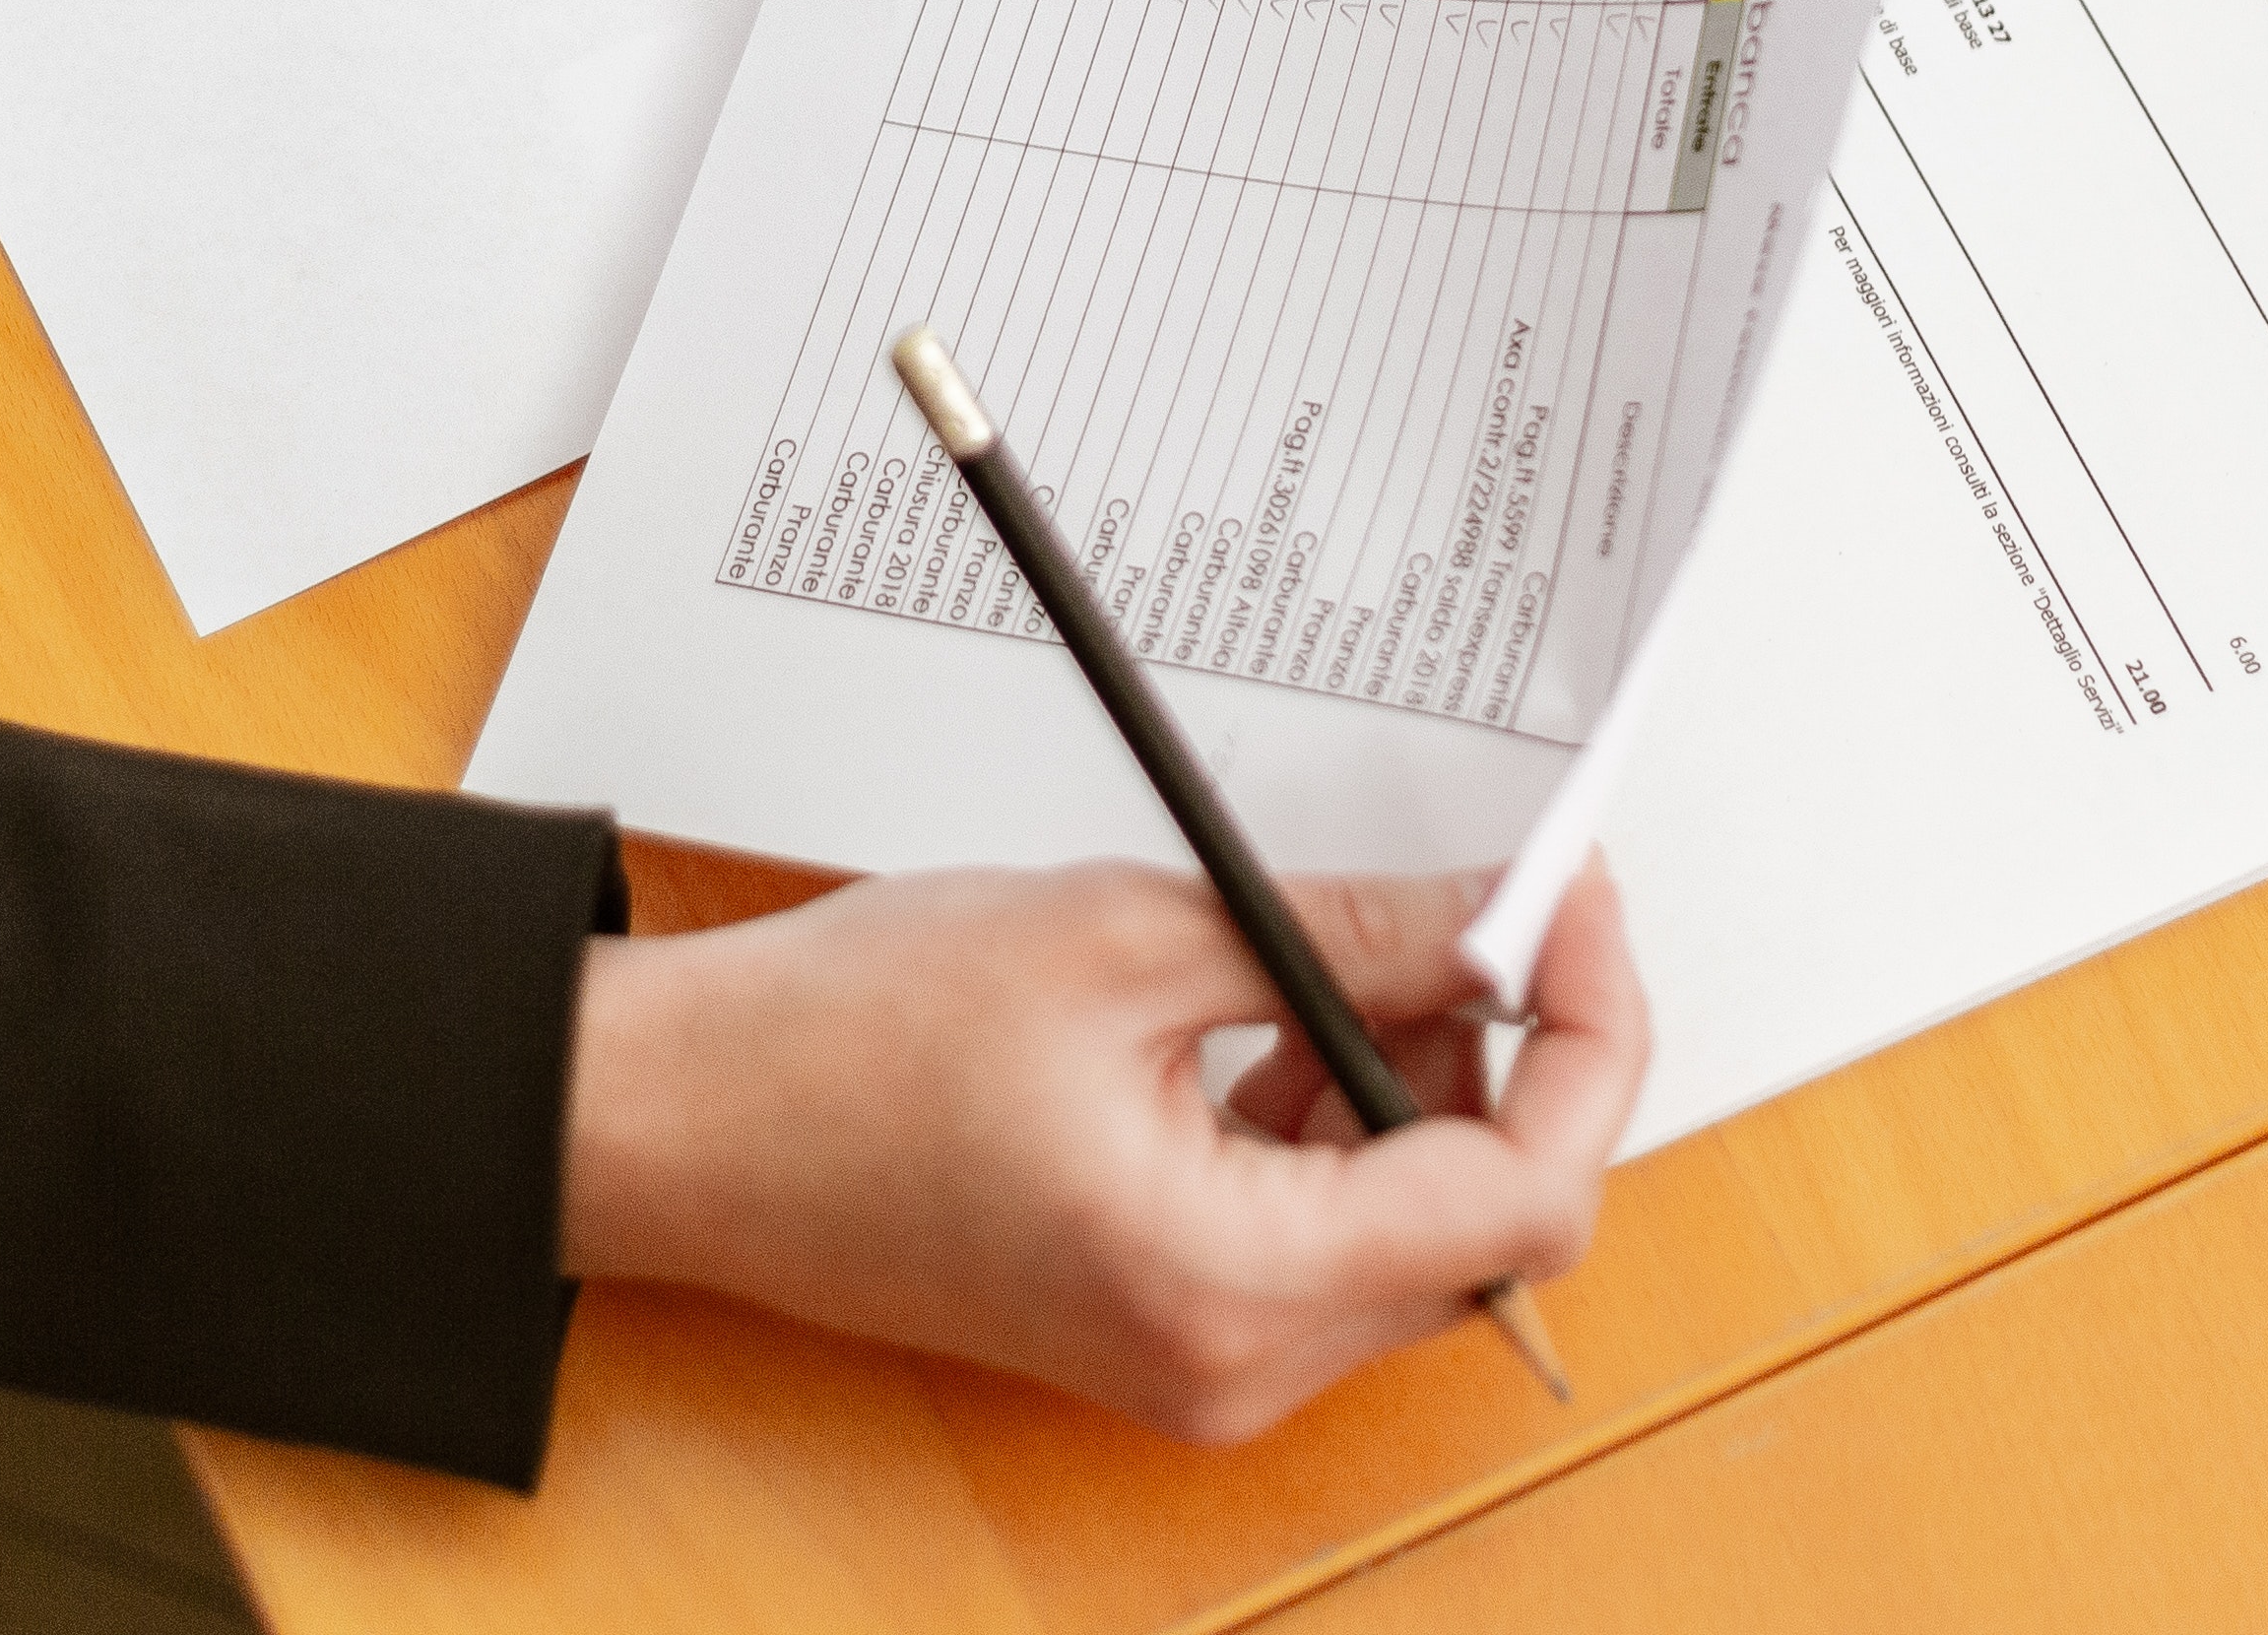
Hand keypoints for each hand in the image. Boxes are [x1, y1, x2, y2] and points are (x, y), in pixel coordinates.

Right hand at [562, 855, 1642, 1443]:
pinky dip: (1339, 1125)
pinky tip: (1268, 1019)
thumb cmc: (850, 1037)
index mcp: (1230, 1284)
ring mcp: (1198, 1364)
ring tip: (1346, 948)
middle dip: (1512, 1056)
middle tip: (1493, 903)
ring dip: (1424, 1086)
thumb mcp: (1129, 932)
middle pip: (1489, 1230)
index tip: (1574, 908)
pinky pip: (1324, 1242)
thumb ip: (1349, 939)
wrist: (681, 1122)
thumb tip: (1503, 920)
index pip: (1525, 1196)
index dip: (1586, 1036)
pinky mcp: (1165, 1332)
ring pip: (1416, 1236)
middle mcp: (1233, 1365)